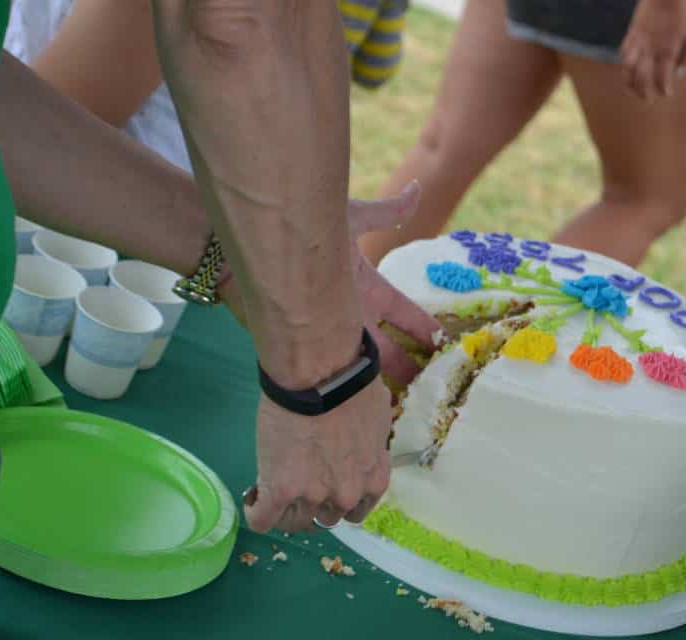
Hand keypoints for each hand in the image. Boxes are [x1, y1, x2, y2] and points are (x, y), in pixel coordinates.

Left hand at [218, 180, 442, 386]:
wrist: (242, 251)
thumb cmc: (299, 230)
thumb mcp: (349, 220)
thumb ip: (386, 212)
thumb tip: (416, 189)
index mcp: (365, 285)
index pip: (402, 312)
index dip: (423, 328)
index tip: (443, 344)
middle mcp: (350, 311)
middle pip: (386, 345)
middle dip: (407, 364)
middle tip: (427, 386)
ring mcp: (328, 330)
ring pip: (361, 362)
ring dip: (377, 380)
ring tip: (398, 403)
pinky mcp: (305, 345)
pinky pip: (333, 372)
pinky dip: (345, 386)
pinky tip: (356, 404)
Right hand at [245, 381, 392, 532]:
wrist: (320, 375)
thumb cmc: (353, 385)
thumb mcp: (376, 420)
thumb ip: (369, 445)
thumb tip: (360, 442)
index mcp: (373, 479)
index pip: (357, 511)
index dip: (340, 499)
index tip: (327, 487)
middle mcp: (347, 495)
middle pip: (327, 519)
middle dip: (314, 506)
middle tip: (299, 487)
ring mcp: (313, 496)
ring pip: (295, 523)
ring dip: (285, 512)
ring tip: (273, 491)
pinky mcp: (280, 491)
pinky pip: (263, 520)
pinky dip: (257, 513)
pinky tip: (254, 498)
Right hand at [620, 0, 685, 99]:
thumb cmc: (683, 12)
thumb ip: (685, 55)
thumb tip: (679, 73)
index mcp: (668, 51)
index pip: (662, 79)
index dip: (663, 90)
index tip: (666, 94)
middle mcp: (651, 50)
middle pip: (642, 78)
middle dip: (643, 92)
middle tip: (647, 98)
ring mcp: (639, 42)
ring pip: (628, 68)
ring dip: (629, 82)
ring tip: (632, 89)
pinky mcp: (631, 33)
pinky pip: (624, 53)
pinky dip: (625, 64)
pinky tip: (629, 69)